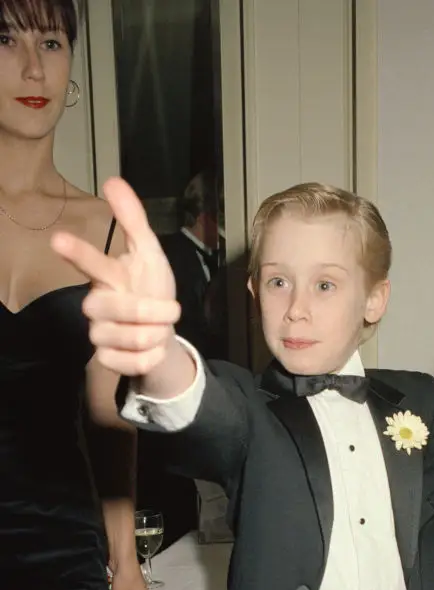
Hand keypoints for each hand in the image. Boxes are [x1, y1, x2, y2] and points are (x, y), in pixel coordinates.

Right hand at [51, 177, 180, 376]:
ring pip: (127, 338)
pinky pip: (132, 362)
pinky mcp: (108, 360)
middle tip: (171, 308)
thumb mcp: (150, 252)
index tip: (58, 239)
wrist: (163, 327)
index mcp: (107, 275)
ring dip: (155, 333)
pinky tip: (153, 349)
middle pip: (110, 307)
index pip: (90, 261)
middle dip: (148, 310)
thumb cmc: (151, 285)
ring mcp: (99, 333)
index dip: (77, 251)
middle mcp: (97, 304)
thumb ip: (133, 220)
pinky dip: (152, 356)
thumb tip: (113, 180)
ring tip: (161, 328)